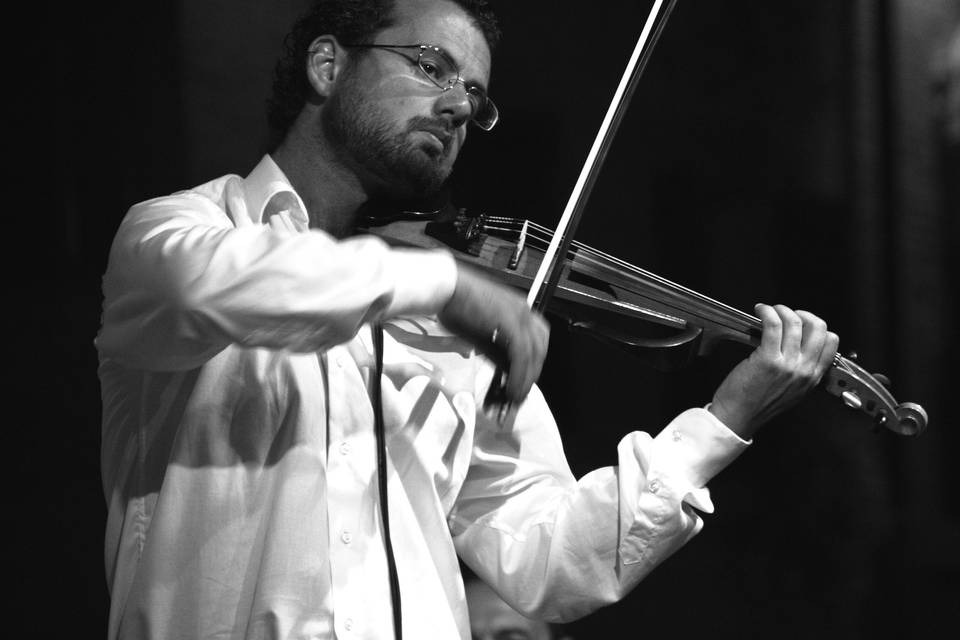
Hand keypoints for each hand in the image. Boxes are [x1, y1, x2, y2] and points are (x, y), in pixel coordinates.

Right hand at [438, 264, 549, 408]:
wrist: (445, 287)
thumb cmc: (455, 304)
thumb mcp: (479, 332)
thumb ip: (496, 350)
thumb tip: (505, 370)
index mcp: (519, 309)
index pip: (537, 341)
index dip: (532, 364)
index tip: (523, 379)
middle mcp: (524, 311)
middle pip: (540, 349)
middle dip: (531, 374)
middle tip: (519, 392)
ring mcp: (519, 315)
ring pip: (533, 354)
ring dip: (526, 379)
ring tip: (514, 396)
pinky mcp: (511, 323)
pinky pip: (522, 355)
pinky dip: (519, 375)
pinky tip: (511, 388)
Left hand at [709, 304, 838, 438]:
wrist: (738, 417)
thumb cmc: (757, 404)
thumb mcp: (792, 391)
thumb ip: (800, 371)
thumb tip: (797, 345)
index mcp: (812, 377)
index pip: (831, 342)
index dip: (817, 326)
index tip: (802, 322)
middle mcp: (804, 370)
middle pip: (818, 327)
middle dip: (802, 314)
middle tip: (785, 314)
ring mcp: (787, 365)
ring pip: (794, 322)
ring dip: (780, 310)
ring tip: (768, 311)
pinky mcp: (768, 359)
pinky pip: (773, 325)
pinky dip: (767, 312)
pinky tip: (760, 312)